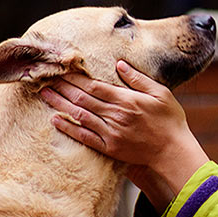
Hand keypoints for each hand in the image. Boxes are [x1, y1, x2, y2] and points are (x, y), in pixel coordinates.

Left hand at [40, 61, 209, 207]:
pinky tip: (55, 120)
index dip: (76, 77)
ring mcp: (111, 133)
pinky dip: (69, 128)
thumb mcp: (161, 93)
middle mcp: (116, 116)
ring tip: (45, 94)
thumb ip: (138, 79)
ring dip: (60, 104)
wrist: (173, 152)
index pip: (95, 86)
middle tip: (45, 77)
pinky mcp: (109, 148)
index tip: (62, 69)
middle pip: (83, 99)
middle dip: (63, 87)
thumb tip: (119, 64)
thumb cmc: (170, 121)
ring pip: (80, 116)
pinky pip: (84, 137)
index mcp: (128, 101)